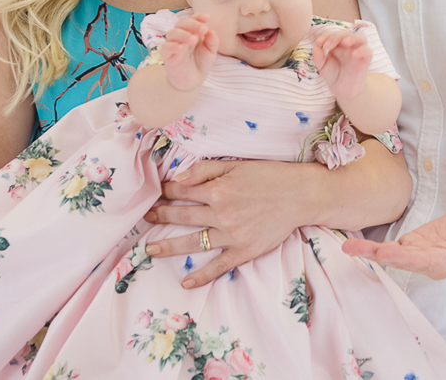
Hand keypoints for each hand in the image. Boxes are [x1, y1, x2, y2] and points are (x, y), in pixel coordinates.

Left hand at [143, 159, 314, 287]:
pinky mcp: (244, 251)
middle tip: (145, 218)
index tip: (155, 194)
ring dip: (169, 246)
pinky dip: (202, 275)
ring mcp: (231, 234)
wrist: (300, 195)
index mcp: (217, 189)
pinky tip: (186, 282)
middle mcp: (220, 213)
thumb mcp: (236, 164)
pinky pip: (218, 266)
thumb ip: (205, 169)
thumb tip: (177, 178)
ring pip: (193, 242)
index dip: (166, 191)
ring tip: (150, 249)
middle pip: (181, 216)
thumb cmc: (270, 176)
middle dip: (160, 216)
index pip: (182, 191)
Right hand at [159, 14, 218, 91]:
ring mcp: (173, 45)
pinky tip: (180, 48)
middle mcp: (181, 37)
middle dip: (192, 24)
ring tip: (194, 39)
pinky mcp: (167, 56)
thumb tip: (211, 31)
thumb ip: (212, 42)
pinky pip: (165, 48)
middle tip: (203, 29)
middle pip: (181, 23)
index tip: (207, 17)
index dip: (198, 17)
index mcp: (192, 33)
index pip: (192, 20)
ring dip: (183, 34)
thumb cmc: (200, 64)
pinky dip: (172, 46)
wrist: (192, 82)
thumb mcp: (211, 53)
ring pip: (172, 33)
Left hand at [312, 29, 370, 99]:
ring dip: (352, 37)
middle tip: (327, 45)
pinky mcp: (365, 60)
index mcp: (338, 44)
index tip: (319, 42)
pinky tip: (354, 55)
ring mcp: (358, 52)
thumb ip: (318, 58)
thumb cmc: (334, 75)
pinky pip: (368, 51)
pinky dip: (362, 50)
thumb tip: (316, 47)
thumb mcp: (323, 67)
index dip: (326, 35)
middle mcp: (349, 46)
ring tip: (344, 42)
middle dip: (336, 36)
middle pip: (346, 33)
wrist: (344, 91)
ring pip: (360, 37)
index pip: (333, 34)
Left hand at [340, 202, 445, 278]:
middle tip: (356, 251)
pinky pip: (395, 246)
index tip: (387, 253)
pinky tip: (357, 244)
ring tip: (349, 247)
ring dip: (372, 252)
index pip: (428, 261)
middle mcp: (435, 262)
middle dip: (380, 256)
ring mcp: (424, 253)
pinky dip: (376, 246)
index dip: (407, 258)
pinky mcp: (417, 243)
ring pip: (395, 255)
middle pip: (404, 260)